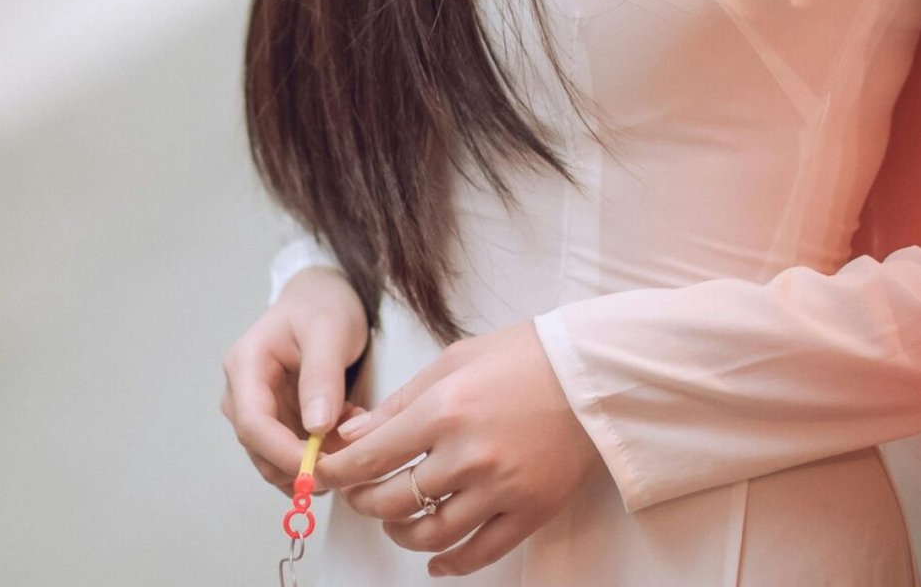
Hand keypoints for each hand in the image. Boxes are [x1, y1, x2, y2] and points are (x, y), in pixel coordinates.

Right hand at [221, 267, 371, 494]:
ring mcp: (258, 409)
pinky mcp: (277, 420)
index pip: (253, 423)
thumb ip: (321, 376)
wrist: (322, 297)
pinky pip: (294, 450)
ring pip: (277, 458)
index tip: (317, 468)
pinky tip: (348, 430)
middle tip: (348, 460)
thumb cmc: (322, 305)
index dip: (282, 452)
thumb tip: (316, 428)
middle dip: (301, 462)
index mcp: (245, 366)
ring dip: (316, 459)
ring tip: (354, 433)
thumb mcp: (329, 330)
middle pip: (260, 449)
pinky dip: (322, 451)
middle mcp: (242, 393)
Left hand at [316, 320, 604, 577]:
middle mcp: (467, 455)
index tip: (327, 475)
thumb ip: (401, 402)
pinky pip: (479, 552)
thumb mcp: (453, 360)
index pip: (371, 458)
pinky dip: (450, 563)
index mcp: (444, 410)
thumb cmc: (524, 356)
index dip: (340, 473)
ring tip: (396, 522)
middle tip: (360, 494)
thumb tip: (355, 435)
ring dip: (401, 534)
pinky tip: (436, 561)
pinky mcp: (529, 511)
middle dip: (365, 502)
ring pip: (430, 533)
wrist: (592, 373)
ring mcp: (499, 489)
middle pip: (394, 501)